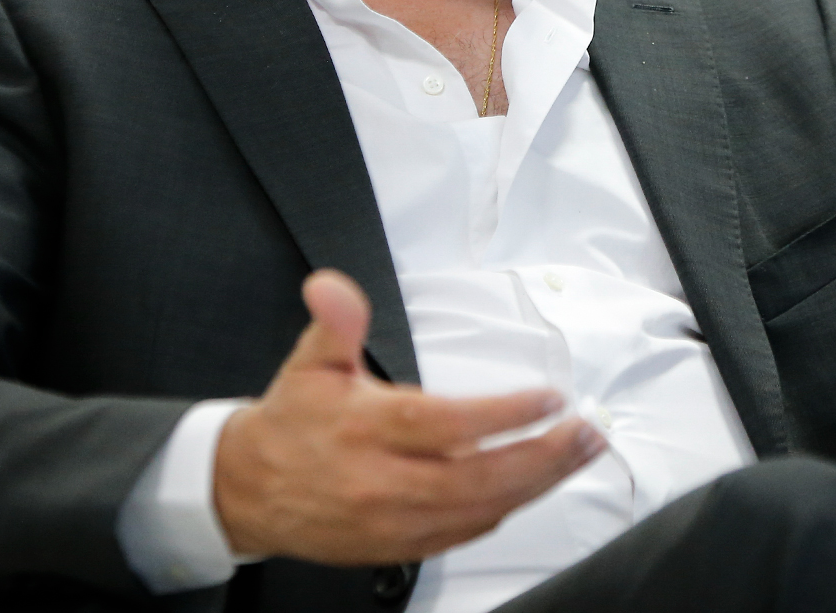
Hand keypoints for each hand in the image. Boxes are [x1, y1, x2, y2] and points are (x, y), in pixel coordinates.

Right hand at [212, 270, 603, 564]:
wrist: (250, 492)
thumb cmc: (291, 424)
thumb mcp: (311, 361)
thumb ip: (336, 321)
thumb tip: (333, 286)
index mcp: (363, 429)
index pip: (444, 425)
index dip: (502, 415)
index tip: (548, 399)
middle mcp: (381, 483)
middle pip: (476, 480)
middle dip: (542, 457)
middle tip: (586, 432)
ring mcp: (392, 523)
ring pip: (479, 512)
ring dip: (537, 484)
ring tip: (577, 454)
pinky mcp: (398, 548)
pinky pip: (465, 534)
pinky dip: (505, 510)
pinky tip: (533, 484)